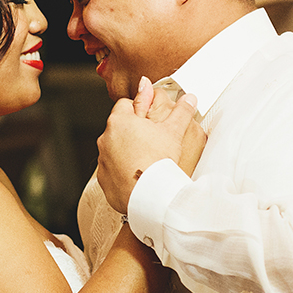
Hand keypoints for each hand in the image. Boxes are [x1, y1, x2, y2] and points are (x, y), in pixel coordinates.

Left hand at [96, 77, 205, 213]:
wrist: (150, 194)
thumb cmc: (159, 160)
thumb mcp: (174, 130)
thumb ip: (181, 111)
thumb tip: (189, 99)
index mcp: (120, 121)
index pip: (125, 104)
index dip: (139, 108)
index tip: (149, 115)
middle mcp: (106, 138)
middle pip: (119, 127)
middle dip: (133, 130)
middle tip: (151, 138)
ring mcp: (103, 159)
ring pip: (114, 149)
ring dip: (126, 150)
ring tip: (146, 158)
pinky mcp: (103, 178)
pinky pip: (112, 169)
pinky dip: (121, 170)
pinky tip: (137, 174)